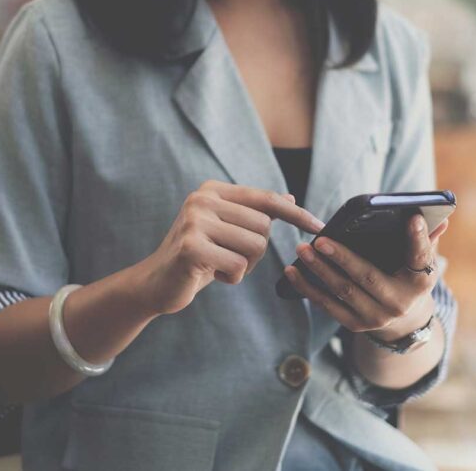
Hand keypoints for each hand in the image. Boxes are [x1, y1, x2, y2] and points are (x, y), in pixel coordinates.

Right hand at [141, 180, 324, 314]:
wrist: (156, 284)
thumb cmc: (197, 257)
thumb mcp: (227, 231)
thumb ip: (254, 214)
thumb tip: (289, 198)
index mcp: (213, 190)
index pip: (266, 199)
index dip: (295, 214)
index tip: (319, 226)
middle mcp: (202, 199)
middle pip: (263, 226)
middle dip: (255, 251)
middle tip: (230, 258)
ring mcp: (194, 221)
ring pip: (254, 246)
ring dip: (244, 265)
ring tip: (219, 265)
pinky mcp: (190, 246)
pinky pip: (238, 265)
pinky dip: (232, 277)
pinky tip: (211, 275)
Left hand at [284, 214, 448, 340]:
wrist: (402, 318)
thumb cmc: (408, 277)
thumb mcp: (422, 262)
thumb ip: (426, 240)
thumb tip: (441, 217)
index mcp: (421, 281)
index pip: (421, 257)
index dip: (418, 239)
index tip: (412, 218)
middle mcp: (399, 303)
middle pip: (367, 276)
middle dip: (342, 257)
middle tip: (320, 240)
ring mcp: (376, 317)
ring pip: (342, 291)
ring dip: (319, 270)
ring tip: (301, 250)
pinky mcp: (355, 325)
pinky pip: (327, 304)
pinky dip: (308, 288)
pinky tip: (292, 272)